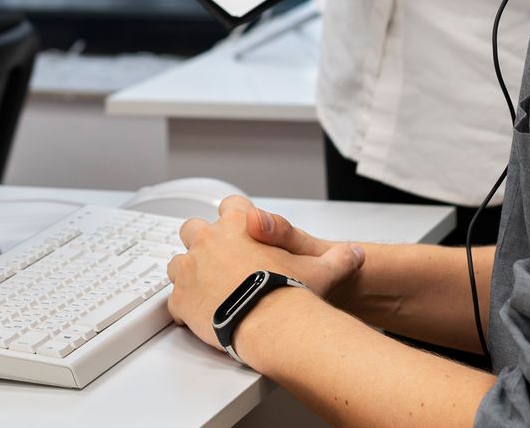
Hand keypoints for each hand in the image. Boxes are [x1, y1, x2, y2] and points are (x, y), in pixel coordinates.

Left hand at [166, 195, 364, 349]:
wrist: (270, 324)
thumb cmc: (291, 294)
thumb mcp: (321, 270)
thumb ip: (338, 259)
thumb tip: (356, 254)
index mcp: (239, 226)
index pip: (230, 205)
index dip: (233, 217)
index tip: (239, 229)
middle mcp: (208, 241)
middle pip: (192, 228)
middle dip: (201, 242)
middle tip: (217, 262)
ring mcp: (190, 268)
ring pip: (177, 262)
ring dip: (188, 273)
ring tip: (206, 290)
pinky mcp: (180, 298)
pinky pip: (173, 300)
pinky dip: (183, 308)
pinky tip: (199, 317)